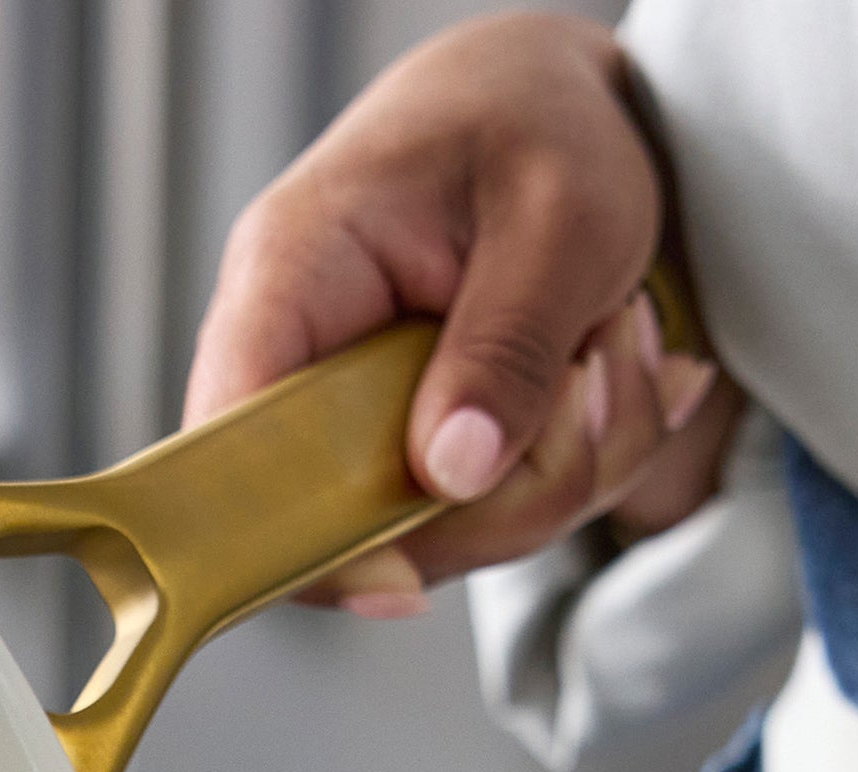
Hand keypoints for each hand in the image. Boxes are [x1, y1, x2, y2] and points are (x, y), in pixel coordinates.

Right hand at [182, 12, 729, 615]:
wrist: (564, 107)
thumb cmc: (540, 124)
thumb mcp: (559, 214)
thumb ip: (506, 344)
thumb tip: (453, 475)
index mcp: (290, 279)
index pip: (236, 444)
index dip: (293, 536)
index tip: (401, 577)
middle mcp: (304, 364)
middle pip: (352, 524)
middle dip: (504, 494)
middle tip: (596, 379)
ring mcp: (358, 422)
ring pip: (440, 535)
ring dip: (566, 470)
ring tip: (621, 344)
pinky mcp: (413, 452)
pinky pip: (488, 518)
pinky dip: (580, 465)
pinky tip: (612, 371)